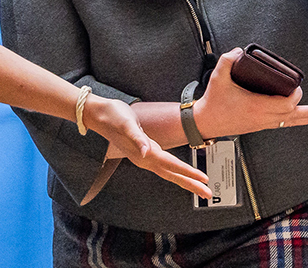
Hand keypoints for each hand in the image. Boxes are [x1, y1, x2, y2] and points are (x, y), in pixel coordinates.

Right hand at [83, 94, 212, 197]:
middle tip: (208, 194)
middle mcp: (146, 159)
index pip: (171, 165)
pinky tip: (183, 173)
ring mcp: (145, 156)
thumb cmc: (113, 117)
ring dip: (186, 180)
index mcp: (144, 154)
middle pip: (173, 175)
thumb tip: (146, 152)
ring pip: (170, 171)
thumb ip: (137, 139)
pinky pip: (165, 165)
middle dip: (191, 184)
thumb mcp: (126, 124)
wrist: (99, 114)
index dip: (188, 172)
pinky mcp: (146, 150)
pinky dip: (177, 170)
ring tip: (201, 186)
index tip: (203, 179)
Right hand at [194, 48, 307, 137]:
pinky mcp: (260, 125)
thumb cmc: (213, 102)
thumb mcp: (218, 77)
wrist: (205, 122)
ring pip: (290, 123)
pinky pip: (283, 124)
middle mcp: (262, 118)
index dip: (295, 96)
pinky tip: (303, 119)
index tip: (298, 87)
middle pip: (293, 116)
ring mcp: (262, 123)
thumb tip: (240, 51)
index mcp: (256, 107)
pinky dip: (296, 121)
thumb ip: (228, 60)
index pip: (285, 105)